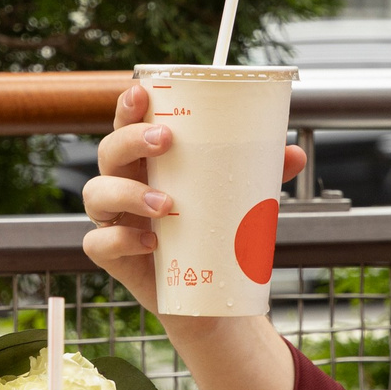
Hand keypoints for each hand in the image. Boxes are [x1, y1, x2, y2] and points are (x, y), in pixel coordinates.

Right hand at [80, 80, 303, 311]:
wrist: (207, 296)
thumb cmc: (212, 234)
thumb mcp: (239, 200)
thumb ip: (261, 175)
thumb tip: (294, 154)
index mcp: (147, 163)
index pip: (127, 125)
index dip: (128, 107)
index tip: (142, 93)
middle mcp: (123, 184)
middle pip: (109, 151)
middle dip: (131, 140)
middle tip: (165, 140)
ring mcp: (114, 220)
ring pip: (96, 193)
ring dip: (128, 192)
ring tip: (165, 204)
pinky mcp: (112, 256)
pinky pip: (99, 243)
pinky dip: (121, 240)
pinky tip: (151, 242)